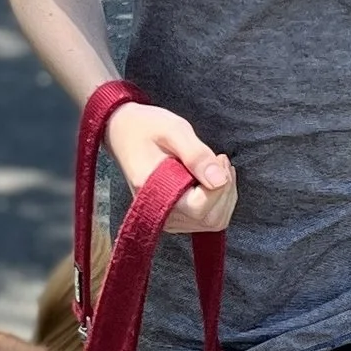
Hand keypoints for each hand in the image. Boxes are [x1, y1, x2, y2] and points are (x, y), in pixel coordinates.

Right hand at [104, 100, 236, 235]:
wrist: (125, 132)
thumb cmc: (146, 128)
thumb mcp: (174, 131)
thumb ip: (197, 155)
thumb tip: (220, 180)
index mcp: (154, 195)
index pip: (201, 208)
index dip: (220, 185)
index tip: (219, 158)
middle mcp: (161, 215)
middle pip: (212, 219)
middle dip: (226, 189)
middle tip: (219, 160)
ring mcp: (169, 220)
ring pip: (214, 222)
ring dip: (225, 194)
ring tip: (215, 166)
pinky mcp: (176, 218)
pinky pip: (209, 219)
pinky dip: (219, 199)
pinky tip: (211, 177)